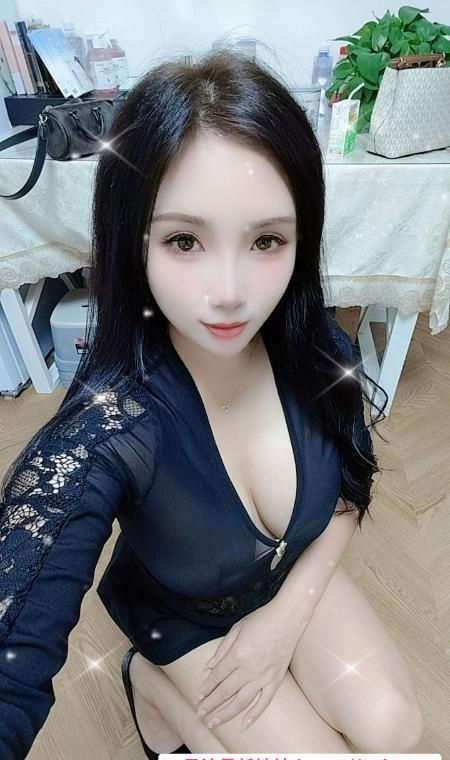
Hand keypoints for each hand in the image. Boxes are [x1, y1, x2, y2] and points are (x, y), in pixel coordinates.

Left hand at [194, 602, 300, 729]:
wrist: (288, 618)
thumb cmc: (261, 619)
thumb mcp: (237, 628)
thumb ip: (221, 649)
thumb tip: (208, 667)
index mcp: (237, 654)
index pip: (217, 677)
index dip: (206, 688)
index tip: (197, 698)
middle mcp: (249, 669)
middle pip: (225, 692)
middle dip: (210, 705)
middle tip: (200, 715)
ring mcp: (263, 676)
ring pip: (241, 702)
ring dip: (226, 714)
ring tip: (213, 723)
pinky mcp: (276, 680)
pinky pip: (264, 702)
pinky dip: (254, 715)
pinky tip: (243, 724)